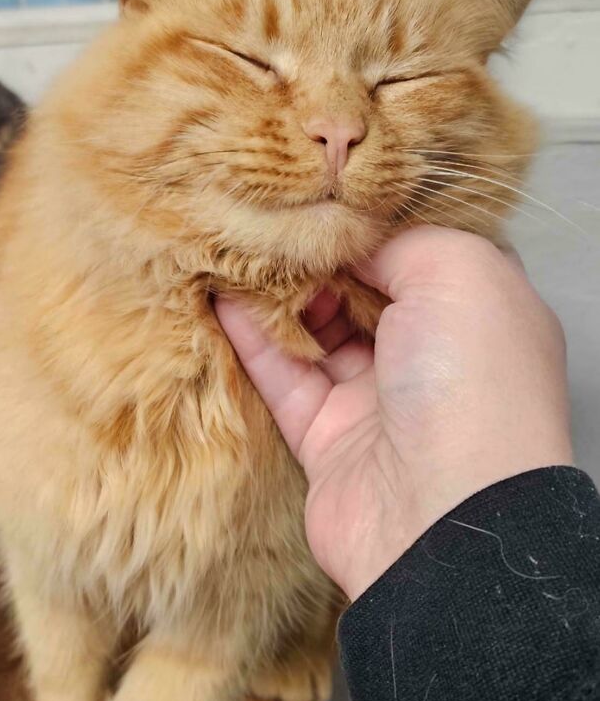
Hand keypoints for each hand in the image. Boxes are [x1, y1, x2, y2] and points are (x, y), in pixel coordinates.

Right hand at [215, 226, 572, 600]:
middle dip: (319, 254)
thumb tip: (347, 237)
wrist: (442, 512)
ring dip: (279, 293)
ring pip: (319, 332)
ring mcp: (380, 399)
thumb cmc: (469, 379)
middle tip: (270, 215)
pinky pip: (285, 378)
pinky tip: (221, 298)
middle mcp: (432, 353)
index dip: (375, 220)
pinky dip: (254, 340)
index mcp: (479, 310)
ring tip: (235, 245)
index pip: (422, 251)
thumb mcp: (458, 270)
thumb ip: (399, 239)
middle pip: (365, 289)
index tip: (324, 188)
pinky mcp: (329, 439)